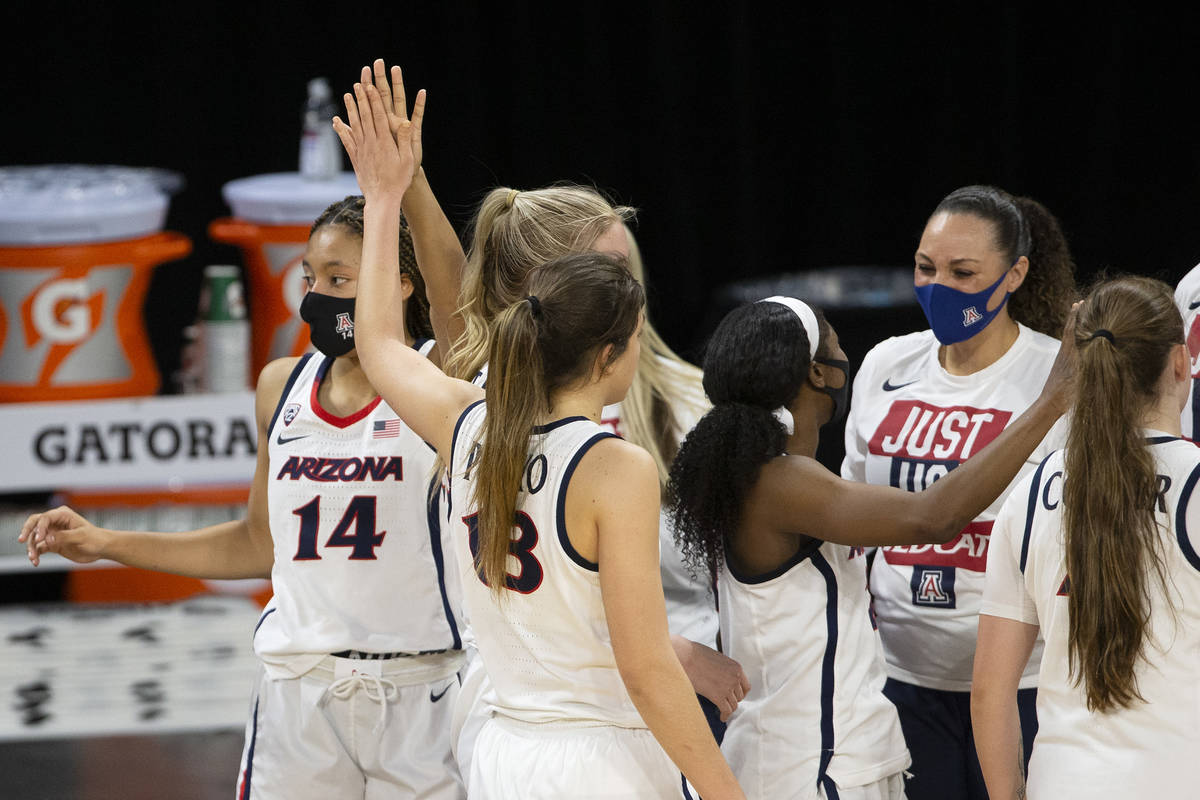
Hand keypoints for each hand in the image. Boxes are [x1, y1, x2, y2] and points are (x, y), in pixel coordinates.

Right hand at [19, 506, 104, 566]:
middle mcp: (55, 522)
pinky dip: (35, 554)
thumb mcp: (81, 536)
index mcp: (63, 515)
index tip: (39, 539)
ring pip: (34, 538)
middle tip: (21, 540)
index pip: (45, 518)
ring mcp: (53, 533)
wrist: (102, 548)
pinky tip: (36, 562)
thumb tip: (47, 540)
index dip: (39, 527)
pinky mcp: (52, 544)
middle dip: (27, 531)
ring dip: (31, 548)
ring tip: (33, 558)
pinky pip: (39, 548)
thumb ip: (64, 537)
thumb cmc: (95, 538)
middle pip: (34, 523)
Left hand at [332, 72, 419, 202]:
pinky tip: (336, 121)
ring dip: (351, 109)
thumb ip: (404, 140)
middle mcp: (371, 143)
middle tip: (357, 84)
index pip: (378, 116)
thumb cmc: (399, 180)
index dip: (373, 100)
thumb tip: (405, 121)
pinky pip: (347, 140)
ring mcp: (361, 150)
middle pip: (365, 116)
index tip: (370, 87)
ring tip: (347, 95)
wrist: (382, 198)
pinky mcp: (356, 158)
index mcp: (385, 142)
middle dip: (361, 99)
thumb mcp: (407, 160)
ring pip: (355, 125)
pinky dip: (341, 129)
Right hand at [673, 637, 750, 721]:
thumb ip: (724, 669)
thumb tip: (722, 677)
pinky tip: (721, 716)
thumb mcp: (716, 658)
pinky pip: (726, 710)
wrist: (686, 657)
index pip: (746, 686)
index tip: (735, 696)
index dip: (740, 693)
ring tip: (722, 711)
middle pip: (739, 697)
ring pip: (733, 705)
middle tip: (726, 702)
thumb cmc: (696, 654)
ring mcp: (727, 687)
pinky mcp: (718, 696)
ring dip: (728, 708)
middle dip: (732, 700)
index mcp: (736, 667)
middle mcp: (735, 678)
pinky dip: (724, 715)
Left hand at [1043, 300, 1081, 415]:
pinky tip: (1079, 333)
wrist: (1050, 404)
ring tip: (1080, 311)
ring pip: (1069, 336)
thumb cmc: (1066, 395)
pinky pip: (1069, 344)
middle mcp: (1065, 353)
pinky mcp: (1063, 363)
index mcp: (1069, 354)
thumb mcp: (1080, 380)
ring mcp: (1063, 357)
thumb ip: (1087, 367)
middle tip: (1082, 302)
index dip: (1076, 317)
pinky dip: (1074, 335)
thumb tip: (1097, 352)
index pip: (1072, 330)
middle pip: (1070, 329)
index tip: (1080, 303)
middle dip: (1076, 316)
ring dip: (1074, 324)